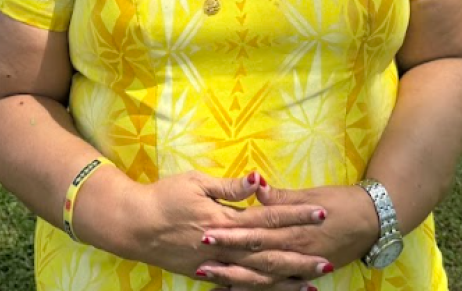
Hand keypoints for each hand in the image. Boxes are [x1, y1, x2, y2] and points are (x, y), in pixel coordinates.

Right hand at [88, 170, 330, 286]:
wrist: (133, 226)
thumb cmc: (164, 197)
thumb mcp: (196, 182)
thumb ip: (230, 187)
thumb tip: (259, 181)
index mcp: (225, 220)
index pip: (269, 218)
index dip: (296, 216)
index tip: (321, 214)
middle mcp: (225, 247)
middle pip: (269, 255)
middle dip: (300, 259)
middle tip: (328, 261)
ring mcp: (216, 266)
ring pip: (257, 278)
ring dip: (285, 282)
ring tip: (310, 286)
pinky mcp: (206, 275)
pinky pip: (238, 286)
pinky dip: (258, 290)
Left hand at [201, 183, 380, 276]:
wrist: (372, 220)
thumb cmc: (340, 201)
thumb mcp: (310, 193)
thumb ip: (281, 196)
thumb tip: (254, 184)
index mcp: (295, 226)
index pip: (257, 229)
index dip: (232, 231)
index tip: (207, 230)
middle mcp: (296, 249)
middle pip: (256, 255)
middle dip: (228, 256)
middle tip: (202, 255)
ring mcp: (301, 265)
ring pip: (264, 277)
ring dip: (237, 277)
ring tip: (211, 276)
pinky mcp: (306, 273)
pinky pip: (279, 286)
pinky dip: (260, 289)